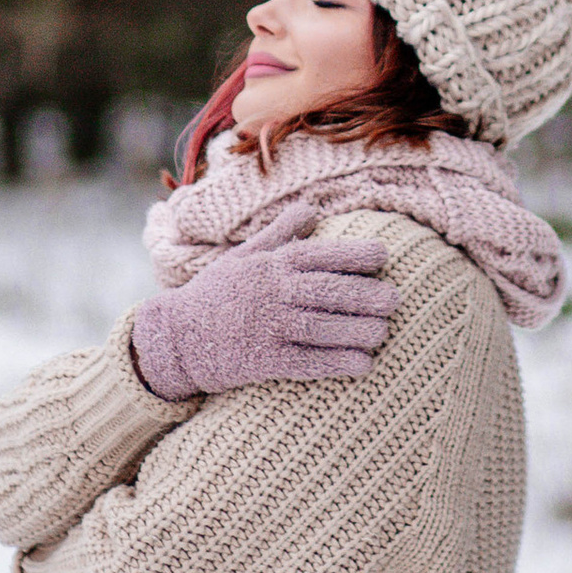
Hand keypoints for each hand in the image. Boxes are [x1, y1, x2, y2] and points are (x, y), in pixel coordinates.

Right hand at [129, 240, 395, 398]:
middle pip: (325, 291)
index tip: (383, 255)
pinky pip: (306, 361)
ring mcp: (267, 327)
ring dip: (356, 329)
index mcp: (269, 265)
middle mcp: (272, 293)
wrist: (175, 338)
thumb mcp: (242, 256)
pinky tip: (363, 365)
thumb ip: (279, 233)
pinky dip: (335, 362)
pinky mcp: (263, 360)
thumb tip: (311, 208)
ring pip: (320, 326)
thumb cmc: (215, 294)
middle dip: (363, 294)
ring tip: (384, 331)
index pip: (317, 255)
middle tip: (396, 298)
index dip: (352, 254)